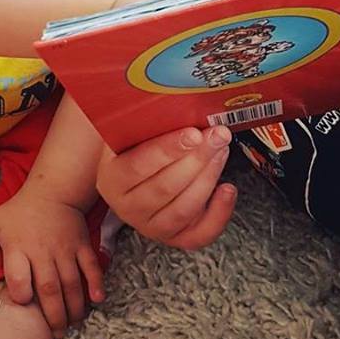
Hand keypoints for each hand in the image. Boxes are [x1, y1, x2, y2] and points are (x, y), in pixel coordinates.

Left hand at [0, 189, 104, 337]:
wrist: (52, 190)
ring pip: (71, 283)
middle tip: (55, 332)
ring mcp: (65, 248)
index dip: (21, 295)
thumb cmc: (20, 212)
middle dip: (53, 315)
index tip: (24, 302)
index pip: (19, 278)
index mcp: (18, 248)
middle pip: (49, 288)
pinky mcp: (82, 244)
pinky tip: (97, 299)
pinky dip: (95, 283)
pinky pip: (91, 266)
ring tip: (71, 323)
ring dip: (73, 307)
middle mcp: (42, 250)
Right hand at [96, 126, 237, 250]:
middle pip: (165, 188)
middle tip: (218, 135)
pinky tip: (228, 188)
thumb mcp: (128, 132)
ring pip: (184, 209)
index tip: (194, 133)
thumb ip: (144, 121)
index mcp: (111, 179)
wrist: (127, 173)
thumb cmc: (133, 147)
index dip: (168, 150)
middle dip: (197, 159)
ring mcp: (151, 227)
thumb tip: (174, 100)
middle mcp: (128, 208)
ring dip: (209, 177)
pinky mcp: (174, 238)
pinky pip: (200, 234)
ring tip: (222, 151)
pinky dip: (219, 213)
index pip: (139, 166)